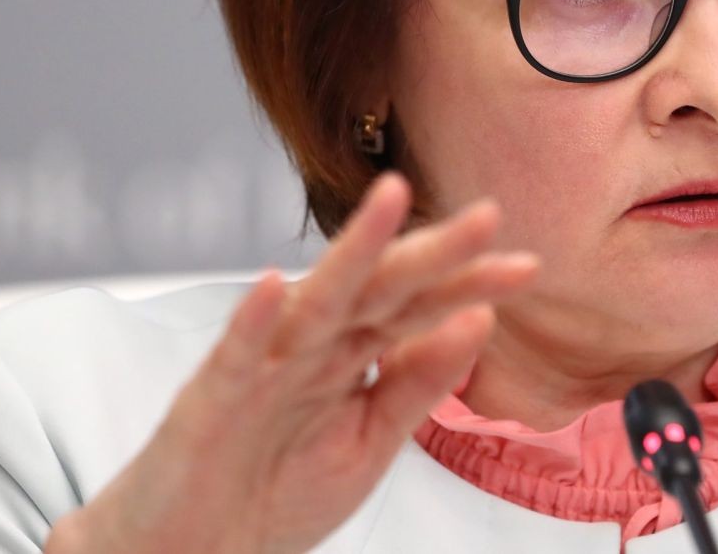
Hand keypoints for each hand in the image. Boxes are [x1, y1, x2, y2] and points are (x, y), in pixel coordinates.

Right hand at [45, 170, 538, 553]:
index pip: (418, 306)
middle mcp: (311, 347)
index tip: (527, 267)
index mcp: (350, 354)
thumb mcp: (370, 442)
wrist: (190, 553)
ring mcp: (262, 367)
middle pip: (379, 288)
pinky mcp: (210, 402)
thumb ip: (418, 383)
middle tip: (487, 216)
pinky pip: (235, 357)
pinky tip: (274, 284)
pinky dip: (253, 322)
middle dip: (431, 252)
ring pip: (316, 302)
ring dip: (354, 251)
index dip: (469, 284)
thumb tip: (479, 321)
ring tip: (392, 199)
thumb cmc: (274, 493)